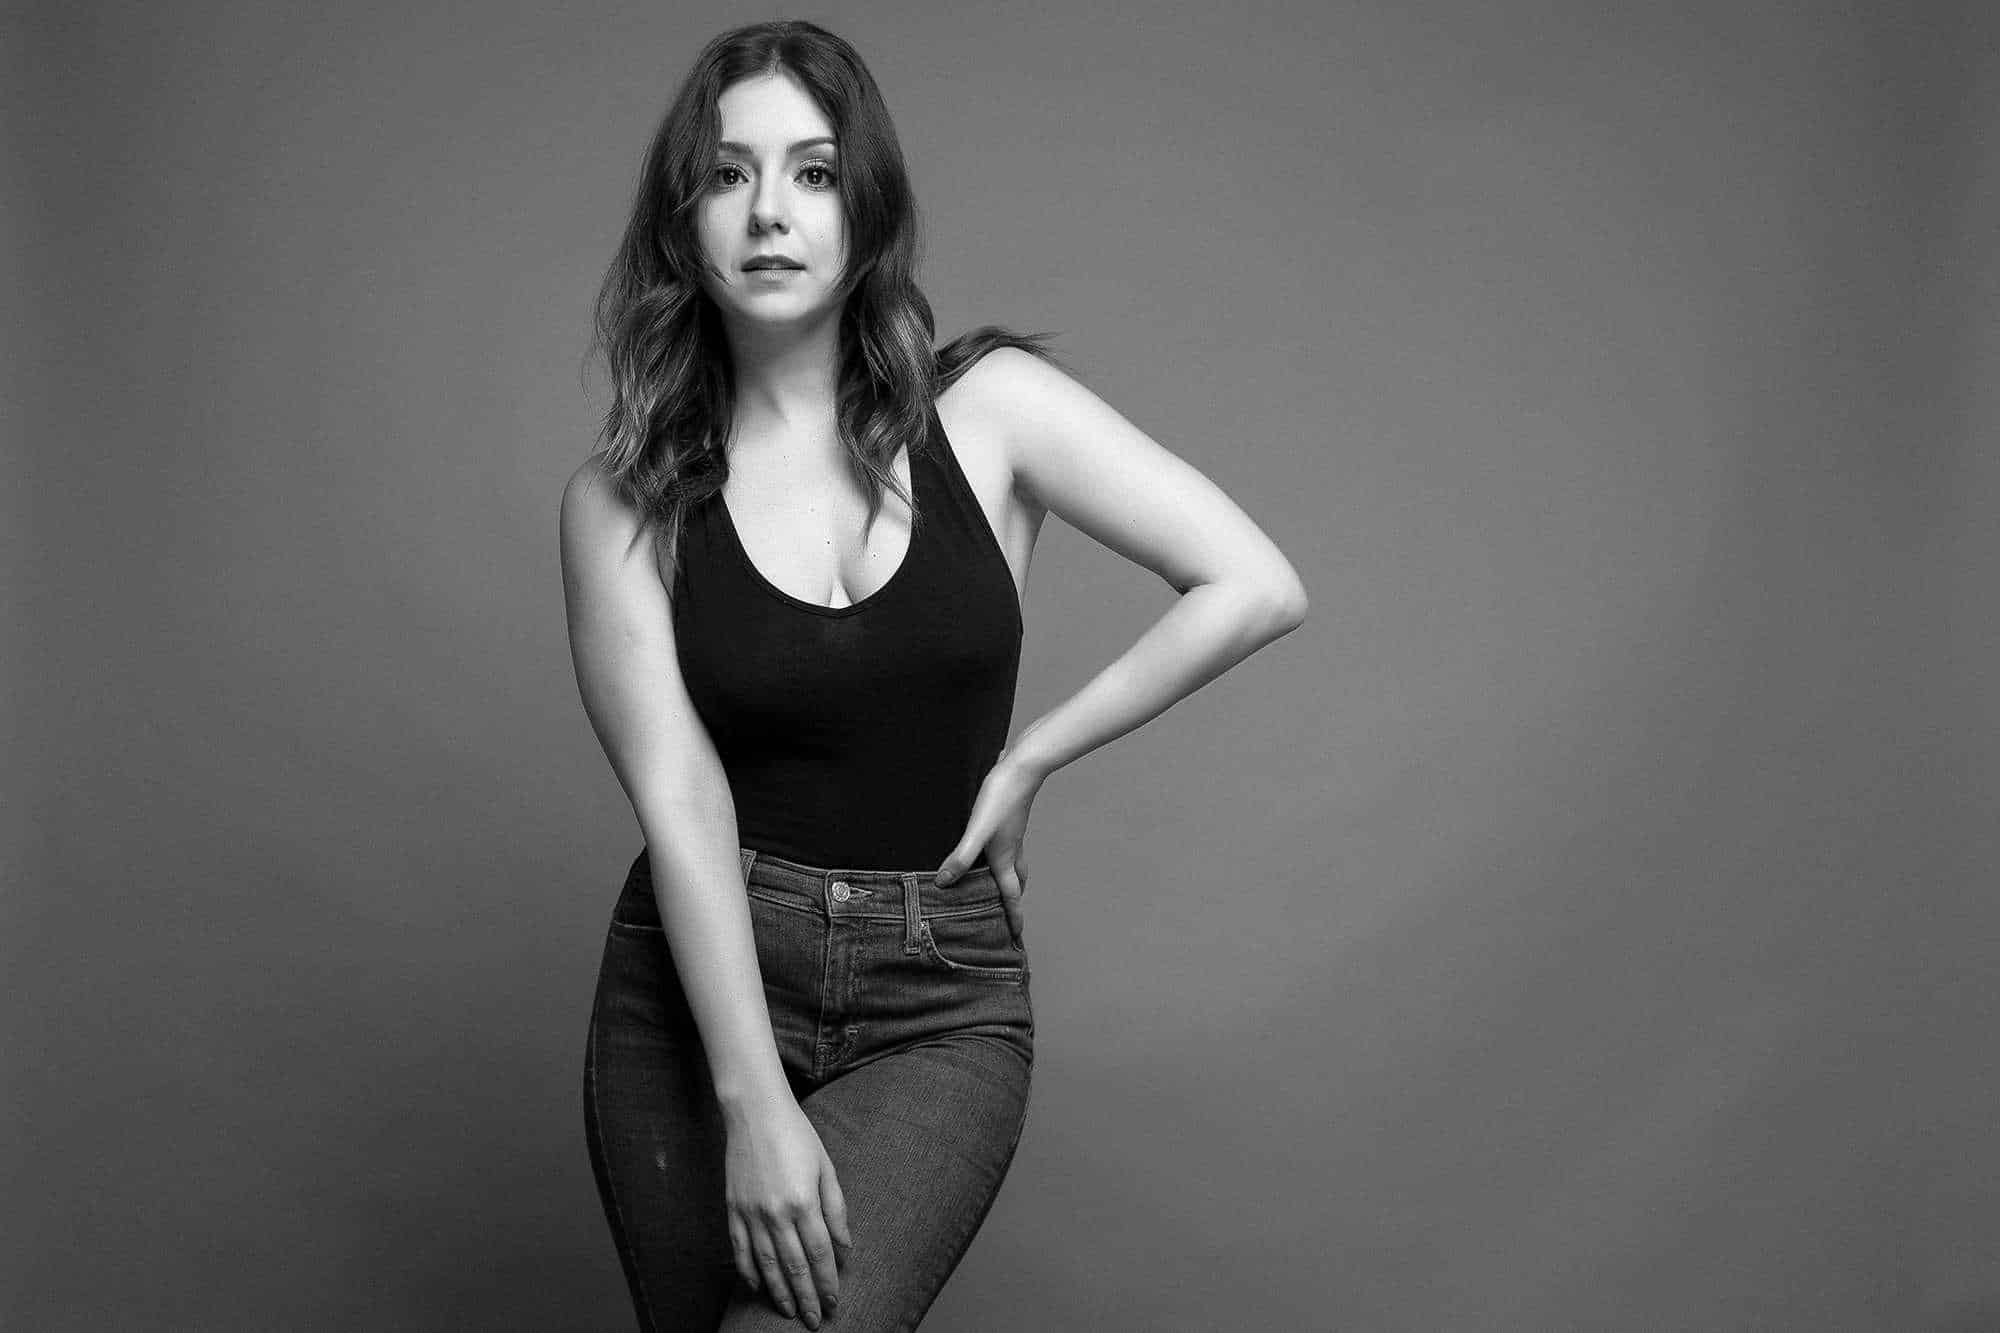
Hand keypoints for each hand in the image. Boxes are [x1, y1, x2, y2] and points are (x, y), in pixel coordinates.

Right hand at [724, 1096, 850, 1327]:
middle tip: (815, 1320)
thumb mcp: (826, 1168)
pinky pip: (740, 1250)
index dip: (827, 1281)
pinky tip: (758, 1287)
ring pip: (766, 1265)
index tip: (834, 1301)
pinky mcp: (733, 1209)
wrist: (754, 1112)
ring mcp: (751, 1213)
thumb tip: (844, 1247)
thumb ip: (836, 1209)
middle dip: (806, 1297)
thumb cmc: (797, 1135)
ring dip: (779, 1292)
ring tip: (790, 1312)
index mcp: (804, 1202)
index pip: (819, 1253)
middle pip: (794, 1266)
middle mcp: (776, 1213)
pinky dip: (749, 1272)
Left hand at [933, 753, 1046, 946]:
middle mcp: (1011, 850)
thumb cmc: (1000, 798)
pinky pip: (1008, 849)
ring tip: (998, 888)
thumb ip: (961, 857)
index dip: (1013, 918)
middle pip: (1015, 884)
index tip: (1016, 937)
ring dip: (1009, 881)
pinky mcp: (1007, 821)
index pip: (1010, 896)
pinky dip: (1002, 859)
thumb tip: (944, 883)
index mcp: (1004, 858)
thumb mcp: (977, 830)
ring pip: (1014, 866)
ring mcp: (1012, 835)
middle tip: (1007, 918)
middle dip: (1012, 902)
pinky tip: (990, 849)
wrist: (1021, 768)